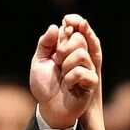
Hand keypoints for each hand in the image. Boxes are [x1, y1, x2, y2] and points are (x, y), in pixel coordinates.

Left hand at [30, 14, 99, 129]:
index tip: (66, 22)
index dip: (73, 22)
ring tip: (63, 77)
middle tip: (57, 62)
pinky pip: (82, 71)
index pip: (75, 28)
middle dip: (63, 49)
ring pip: (80, 54)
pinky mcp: (91, 82)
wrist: (49, 107)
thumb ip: (45, 44)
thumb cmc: (44, 86)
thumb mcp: (38, 62)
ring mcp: (87, 68)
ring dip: (66, 66)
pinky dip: (71, 78)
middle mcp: (79, 56)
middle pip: (78, 39)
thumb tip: (55, 26)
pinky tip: (69, 86)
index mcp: (67, 48)